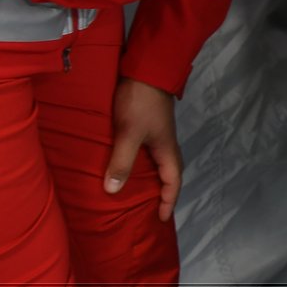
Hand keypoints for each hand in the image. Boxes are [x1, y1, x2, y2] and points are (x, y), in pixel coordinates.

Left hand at [104, 77, 183, 221]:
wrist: (147, 69)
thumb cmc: (141, 103)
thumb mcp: (129, 133)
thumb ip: (122, 161)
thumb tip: (113, 191)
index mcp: (166, 149)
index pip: (173, 181)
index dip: (168, 201)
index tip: (161, 218)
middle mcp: (165, 144)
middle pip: (168, 173)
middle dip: (162, 192)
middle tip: (150, 209)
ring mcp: (156, 133)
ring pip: (156, 162)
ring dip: (150, 177)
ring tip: (135, 191)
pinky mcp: (146, 124)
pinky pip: (145, 152)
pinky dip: (139, 164)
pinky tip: (125, 164)